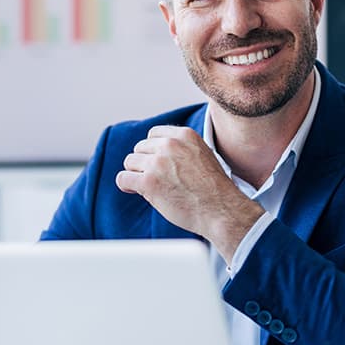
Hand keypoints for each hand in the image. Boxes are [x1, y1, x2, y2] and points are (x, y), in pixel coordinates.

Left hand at [115, 125, 263, 261]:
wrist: (221, 210)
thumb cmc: (214, 190)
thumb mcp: (203, 156)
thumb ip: (182, 149)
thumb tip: (159, 152)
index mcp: (184, 135)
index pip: (153, 134)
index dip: (153, 150)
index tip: (157, 163)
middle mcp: (170, 145)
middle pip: (139, 148)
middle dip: (144, 164)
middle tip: (156, 179)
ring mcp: (158, 163)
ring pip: (130, 162)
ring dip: (137, 174)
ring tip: (151, 187)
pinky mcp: (148, 182)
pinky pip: (123, 178)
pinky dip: (127, 185)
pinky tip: (136, 190)